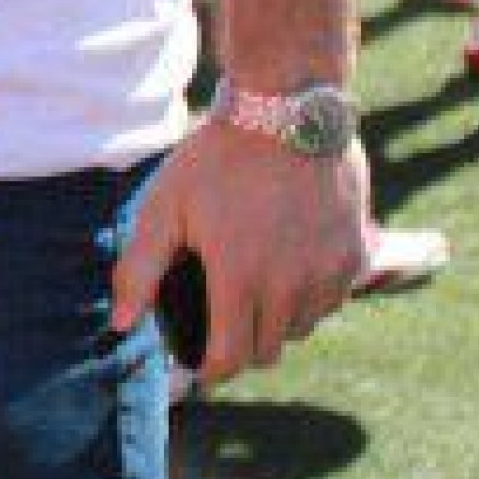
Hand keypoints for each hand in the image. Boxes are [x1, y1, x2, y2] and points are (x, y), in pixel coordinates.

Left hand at [111, 118, 368, 384]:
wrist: (288, 109)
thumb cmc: (218, 156)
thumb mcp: (164, 206)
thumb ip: (139, 270)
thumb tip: (121, 324)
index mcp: (239, 277)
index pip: (229, 359)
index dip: (210, 369)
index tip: (198, 361)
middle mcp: (290, 284)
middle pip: (267, 351)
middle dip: (240, 346)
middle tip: (221, 323)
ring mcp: (329, 270)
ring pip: (302, 329)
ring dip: (277, 323)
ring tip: (253, 292)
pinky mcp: (356, 253)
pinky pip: (332, 301)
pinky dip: (310, 298)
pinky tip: (289, 270)